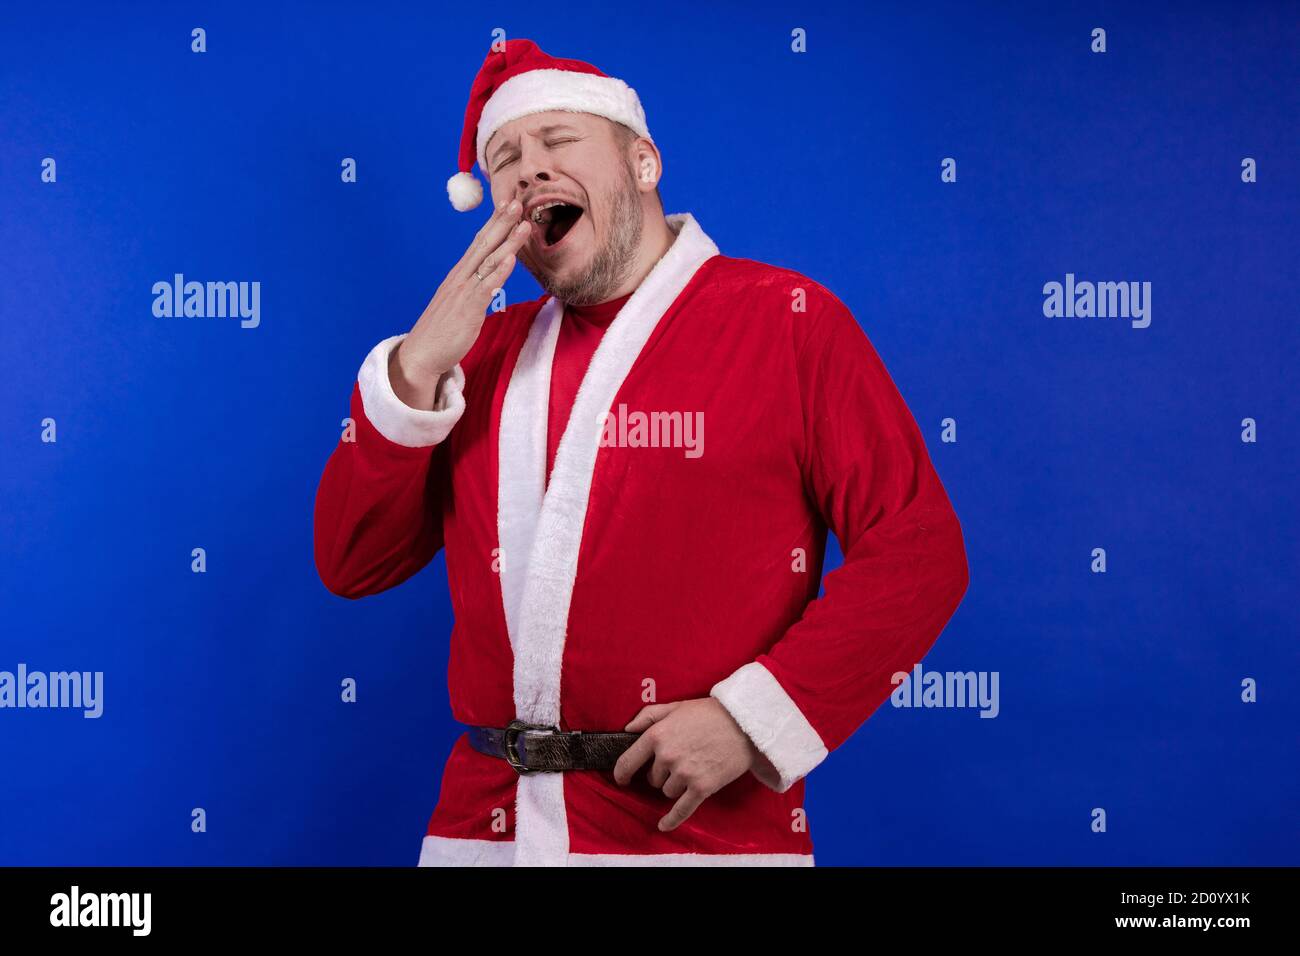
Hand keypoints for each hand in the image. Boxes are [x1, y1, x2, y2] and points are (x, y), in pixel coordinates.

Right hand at [389, 198, 531, 408]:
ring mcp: (464, 292)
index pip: (479, 242)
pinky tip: (511, 259)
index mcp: (459, 275)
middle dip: (501, 222)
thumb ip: (475, 289)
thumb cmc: (443, 330)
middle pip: (484, 244)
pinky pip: (485, 287)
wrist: (422, 354)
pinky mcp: (468, 310)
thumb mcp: (461, 303)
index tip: (507, 204)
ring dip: (507, 242)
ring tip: (524, 224)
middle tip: (517, 201)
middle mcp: (461, 278)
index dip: (494, 222)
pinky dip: (499, 272)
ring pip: (489, 262)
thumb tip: (490, 281)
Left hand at [614, 697, 762, 830]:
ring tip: (692, 769)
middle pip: (652, 779)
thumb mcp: (675, 707)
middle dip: (661, 773)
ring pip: (667, 791)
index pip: (628, 761)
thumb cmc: (709, 713)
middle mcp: (667, 756)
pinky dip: (671, 819)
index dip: (622, 773)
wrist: (744, 723)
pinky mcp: (702, 787)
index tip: (622, 779)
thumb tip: (627, 730)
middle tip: (680, 760)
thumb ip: (648, 716)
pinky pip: (681, 809)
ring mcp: (684, 773)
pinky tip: (663, 825)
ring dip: (675, 786)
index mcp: (657, 735)